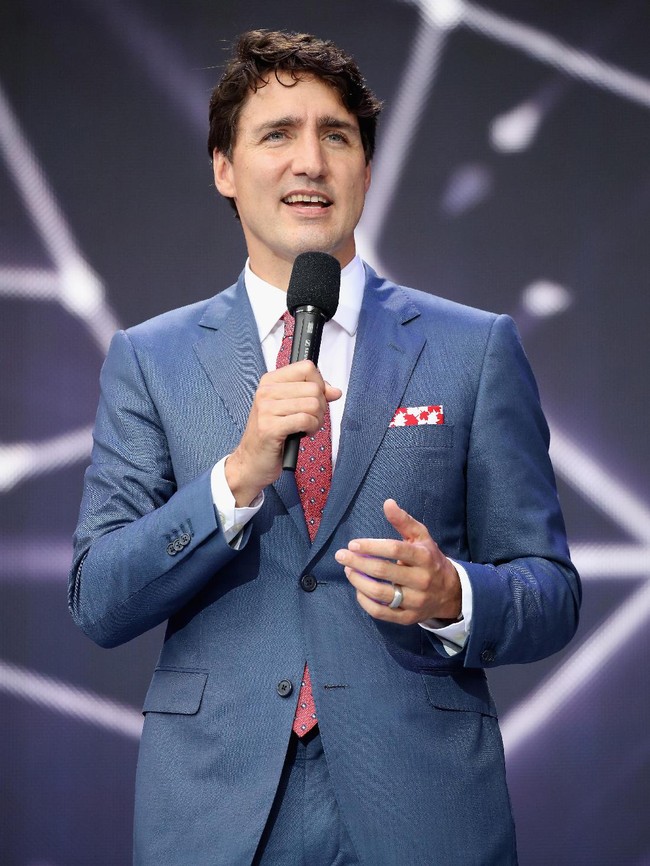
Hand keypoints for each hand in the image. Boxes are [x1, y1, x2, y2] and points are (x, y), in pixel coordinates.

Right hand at [225, 360, 340, 505]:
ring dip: (317, 420)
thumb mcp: (290, 408)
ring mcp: (266, 409)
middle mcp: (266, 392)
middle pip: (314, 388)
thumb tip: (335, 391)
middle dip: (321, 407)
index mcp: (270, 381)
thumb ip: (312, 395)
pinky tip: (303, 433)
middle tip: (312, 419)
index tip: (317, 398)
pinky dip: (311, 428)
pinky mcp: (269, 427)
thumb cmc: (272, 434)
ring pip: (313, 404)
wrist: (252, 461)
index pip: (306, 367)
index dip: (320, 383)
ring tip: (307, 427)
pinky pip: (305, 420)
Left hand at [335, 499, 461, 625]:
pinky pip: (381, 613)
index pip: (395, 550)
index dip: (372, 546)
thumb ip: (404, 521)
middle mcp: (421, 580)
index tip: (353, 544)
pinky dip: (365, 602)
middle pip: (383, 572)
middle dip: (358, 563)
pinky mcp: (408, 617)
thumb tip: (387, 503)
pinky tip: (358, 590)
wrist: (451, 592)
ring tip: (348, 571)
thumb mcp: (422, 537)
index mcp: (425, 557)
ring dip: (358, 581)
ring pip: (380, 594)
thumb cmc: (430, 559)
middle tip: (341, 556)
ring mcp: (415, 601)